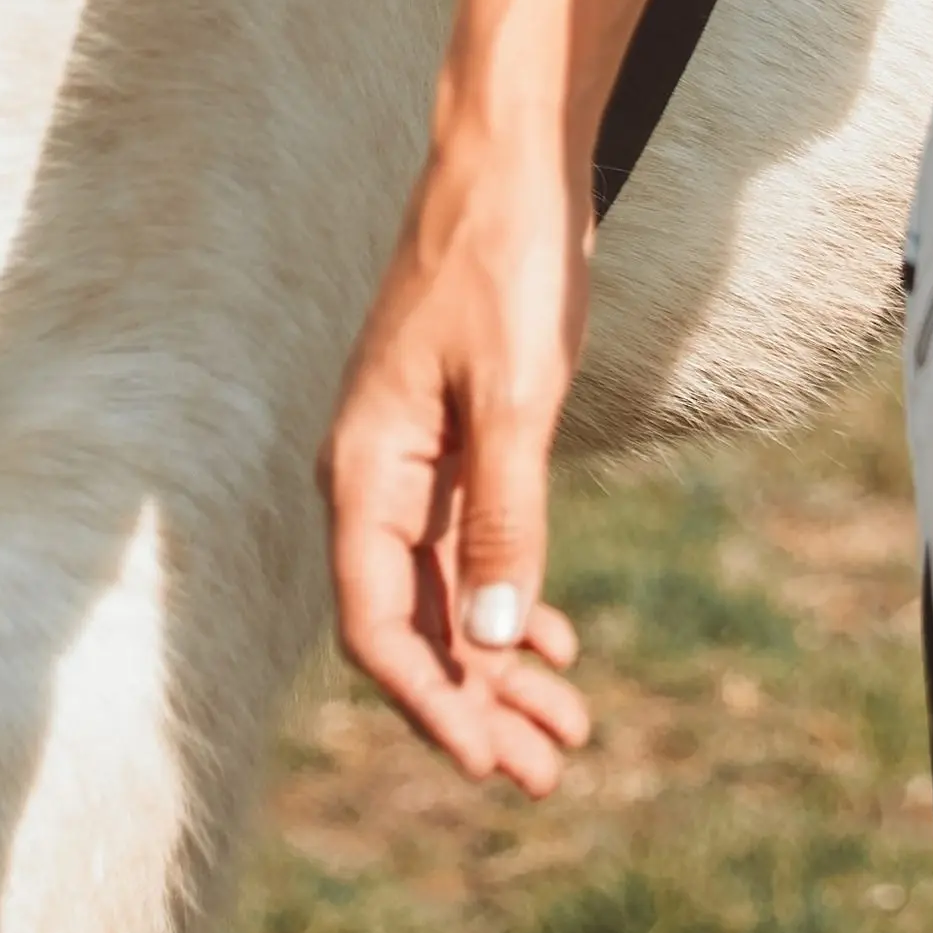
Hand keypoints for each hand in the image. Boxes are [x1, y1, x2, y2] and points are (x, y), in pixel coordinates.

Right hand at [324, 109, 599, 786]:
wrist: (509, 158)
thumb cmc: (504, 263)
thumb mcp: (514, 398)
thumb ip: (504, 520)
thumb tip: (495, 640)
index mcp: (364, 471)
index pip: (379, 624)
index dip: (433, 703)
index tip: (492, 761)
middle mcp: (373, 478)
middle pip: (415, 624)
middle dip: (476, 705)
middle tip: (548, 774)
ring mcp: (411, 461)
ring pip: (446, 594)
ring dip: (499, 665)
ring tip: (568, 730)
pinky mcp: (451, 440)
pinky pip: (466, 549)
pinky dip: (507, 601)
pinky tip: (550, 641)